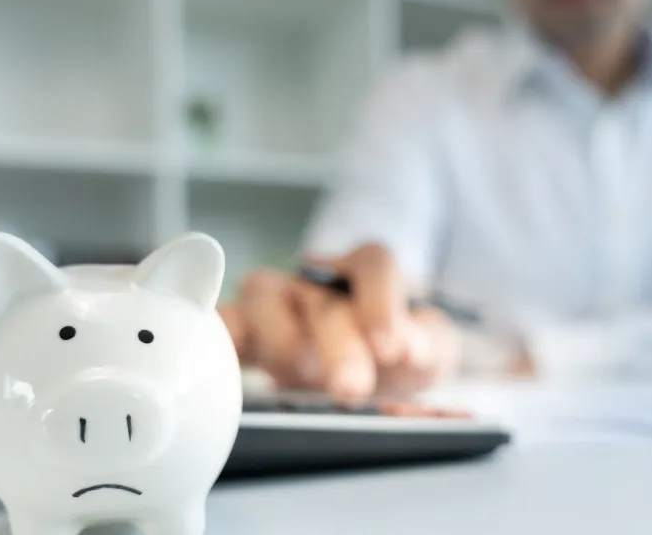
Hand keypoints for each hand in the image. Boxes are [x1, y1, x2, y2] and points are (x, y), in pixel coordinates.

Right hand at [218, 244, 460, 401]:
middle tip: (351, 387)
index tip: (393, 349)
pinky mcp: (246, 332)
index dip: (382, 304)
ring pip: (263, 296)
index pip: (373, 265)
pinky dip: (221, 341)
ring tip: (300, 376)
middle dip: (338, 343)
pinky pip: (223, 324)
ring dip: (282, 339)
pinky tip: (227, 370)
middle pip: (322, 296)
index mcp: (368, 272)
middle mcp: (319, 281)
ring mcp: (278, 303)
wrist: (370, 371)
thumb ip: (428, 344)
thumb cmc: (397, 349)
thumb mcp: (431, 347)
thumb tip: (412, 350)